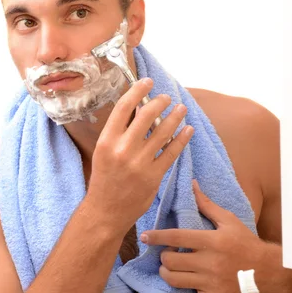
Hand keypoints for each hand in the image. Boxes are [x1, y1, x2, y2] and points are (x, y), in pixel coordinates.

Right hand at [86, 78, 193, 235]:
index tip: (147, 82)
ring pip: (163, 132)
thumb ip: (119, 132)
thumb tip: (138, 109)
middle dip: (160, 101)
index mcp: (107, 140)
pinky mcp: (154, 176)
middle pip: (146, 115)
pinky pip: (172, 152)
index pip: (124, 107)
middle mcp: (123, 149)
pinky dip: (182, 138)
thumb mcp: (104, 151)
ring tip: (181, 109)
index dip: (138, 90)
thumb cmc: (104, 178)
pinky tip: (187, 130)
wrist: (106, 211)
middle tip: (166, 97)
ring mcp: (140, 163)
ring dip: (175, 116)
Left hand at [141, 180, 267, 292]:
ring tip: (169, 269)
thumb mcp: (228, 220)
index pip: (176, 237)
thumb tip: (192, 184)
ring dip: (166, 273)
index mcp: (211, 241)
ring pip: (174, 279)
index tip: (144, 236)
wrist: (267, 271)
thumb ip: (206, 205)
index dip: (157, 236)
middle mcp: (209, 262)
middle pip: (171, 260)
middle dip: (164, 257)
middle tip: (167, 255)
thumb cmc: (246, 243)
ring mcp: (210, 282)